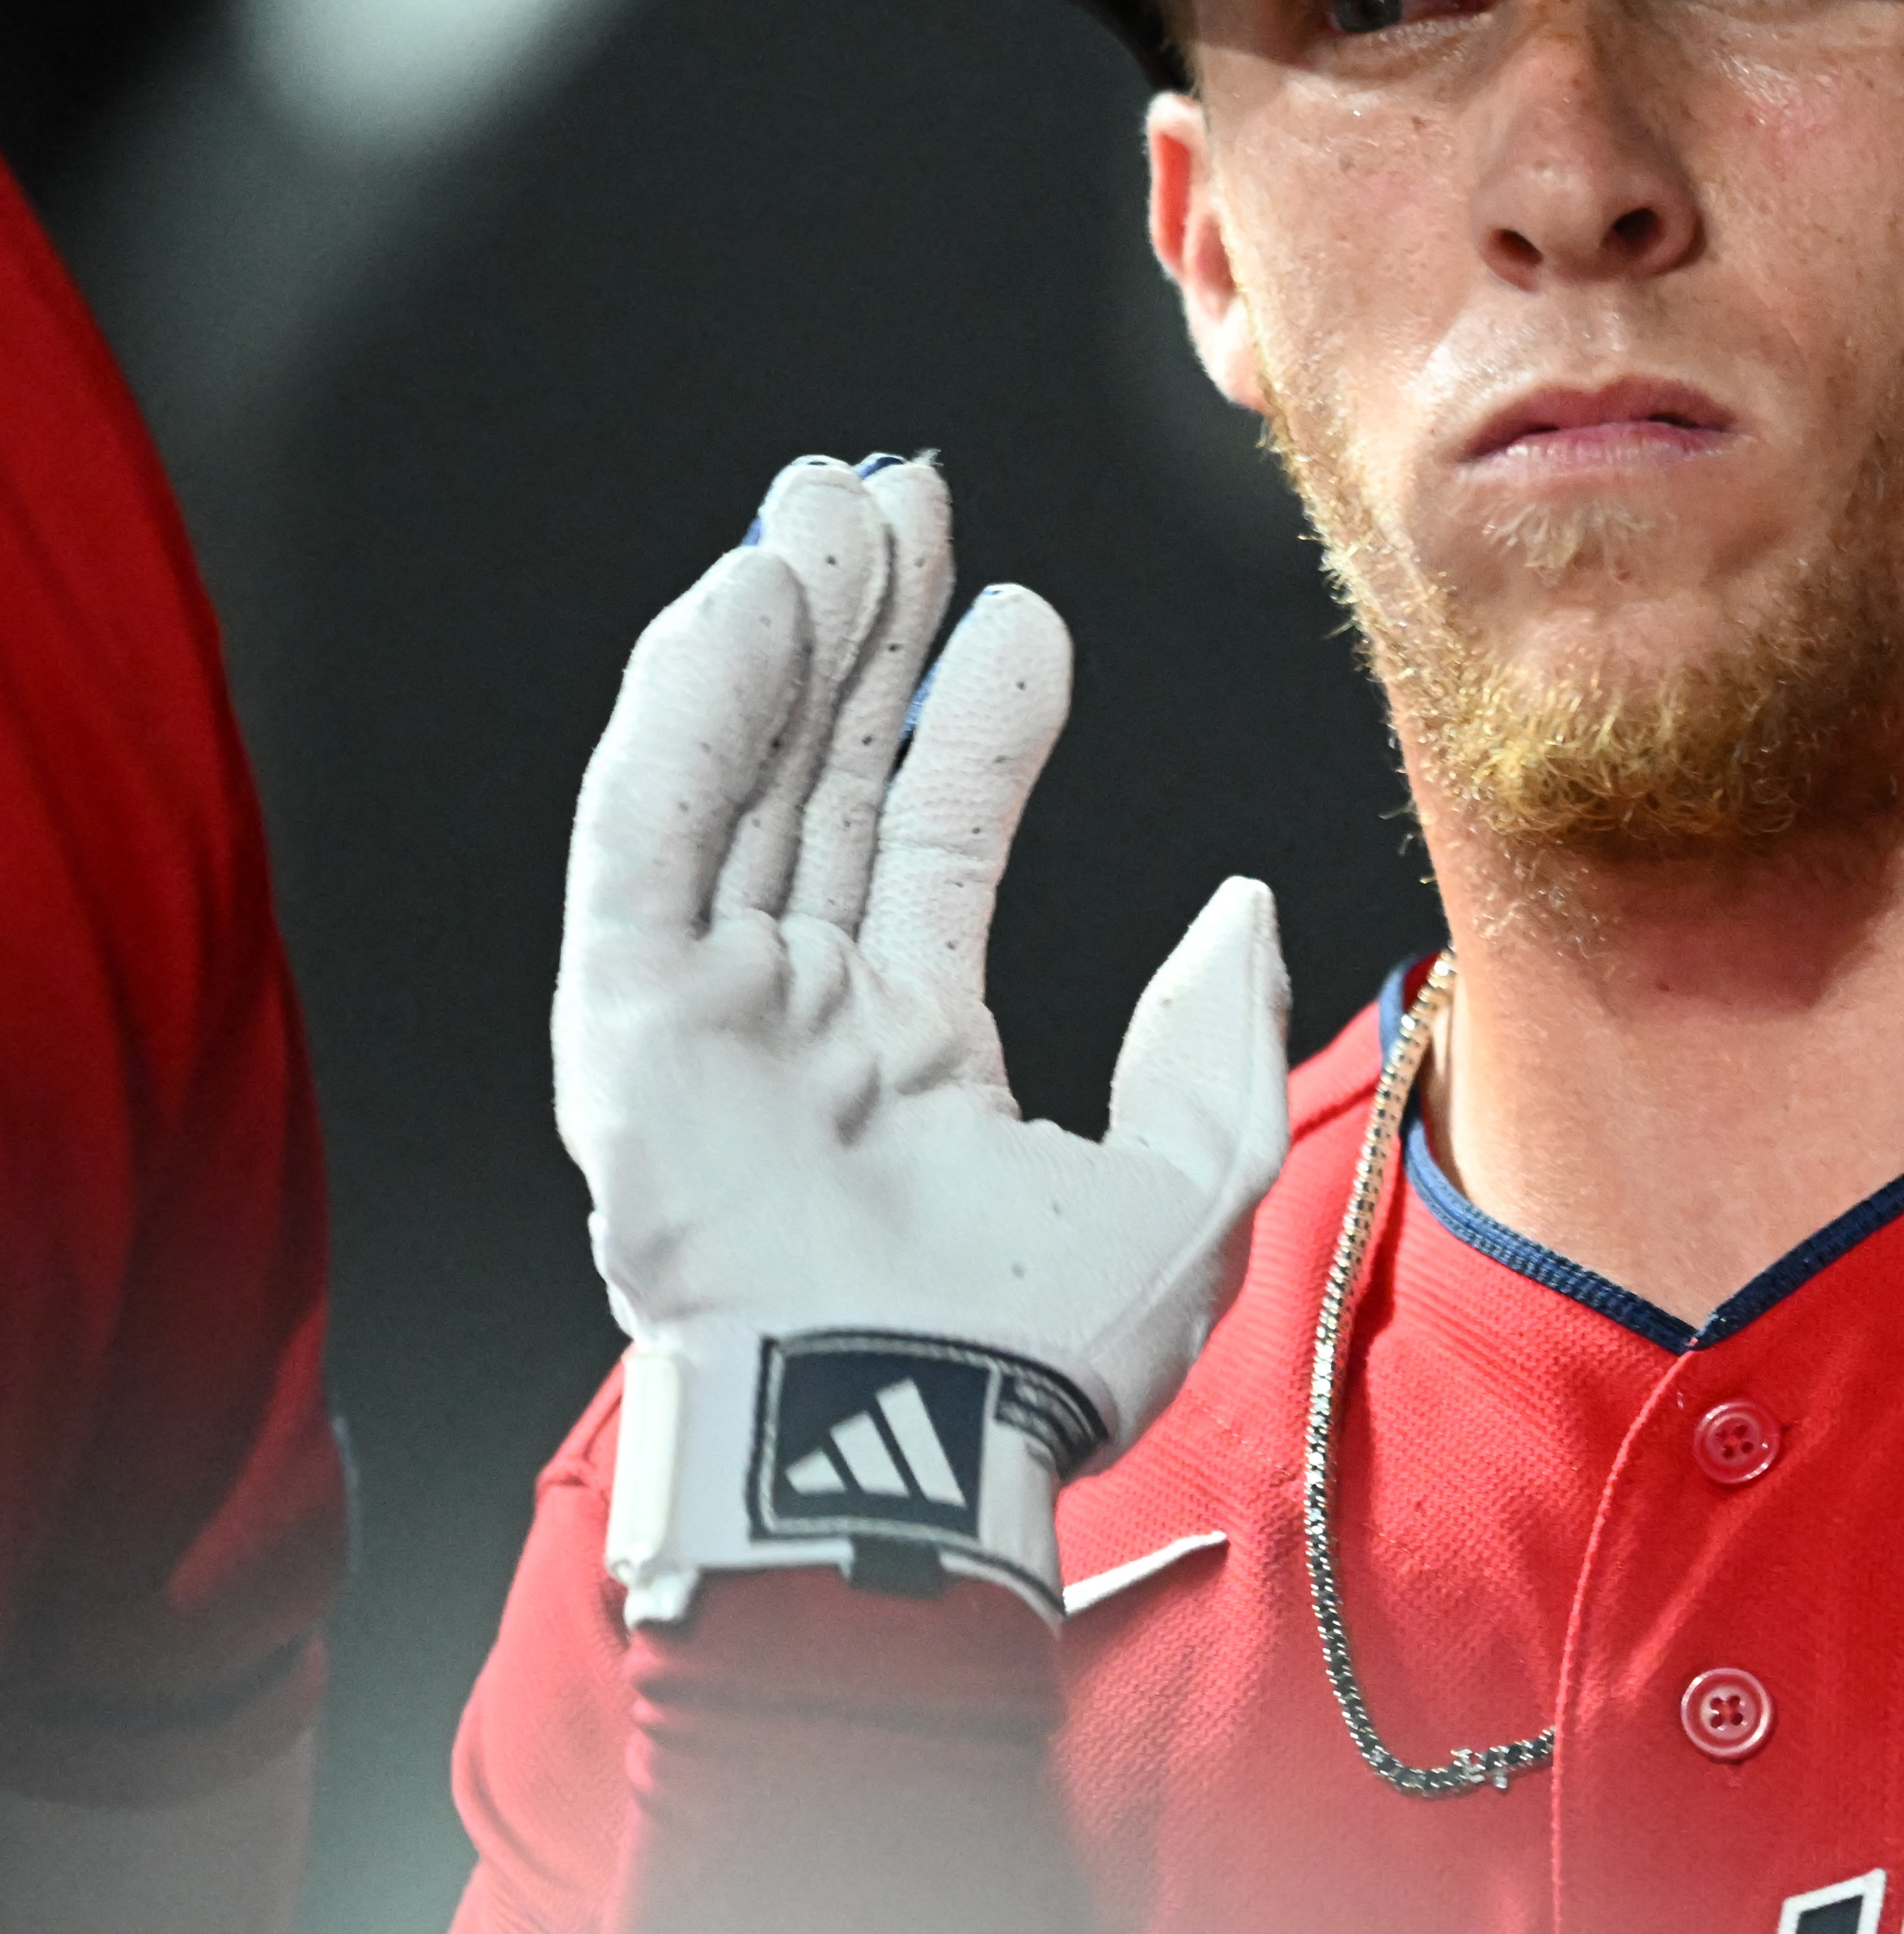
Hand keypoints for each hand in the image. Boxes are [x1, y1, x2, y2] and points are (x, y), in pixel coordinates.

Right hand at [560, 456, 1290, 1621]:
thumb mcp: (1191, 1181)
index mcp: (912, 1061)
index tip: (1021, 610)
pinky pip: (649, 840)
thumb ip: (1215, 1042)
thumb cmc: (1040, 1360)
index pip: (932, 839)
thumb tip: (1243, 913)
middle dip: (862, 632)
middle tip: (903, 494)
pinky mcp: (629, 1026)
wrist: (919, 1439)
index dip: (971, 718)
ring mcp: (710, 1022)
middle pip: (823, 782)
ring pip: (738, 783)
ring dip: (778, 638)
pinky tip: (742, 606)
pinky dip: (687, 719)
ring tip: (835, 507)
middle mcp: (800, 1026)